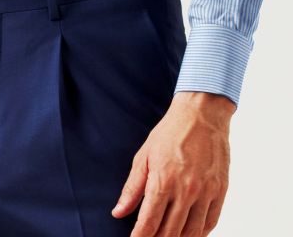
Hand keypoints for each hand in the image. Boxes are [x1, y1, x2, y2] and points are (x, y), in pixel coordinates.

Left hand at [112, 91, 235, 235]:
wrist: (202, 114)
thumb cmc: (170, 132)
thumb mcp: (144, 155)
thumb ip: (132, 188)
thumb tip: (118, 212)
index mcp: (163, 180)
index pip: (149, 222)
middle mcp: (186, 190)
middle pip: (170, 232)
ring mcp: (206, 192)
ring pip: (192, 233)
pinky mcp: (220, 191)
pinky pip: (210, 223)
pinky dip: (199, 233)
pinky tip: (189, 233)